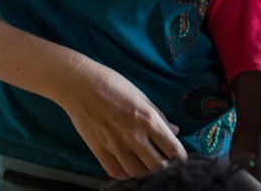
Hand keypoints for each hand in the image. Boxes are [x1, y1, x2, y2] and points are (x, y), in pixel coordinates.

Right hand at [58, 59, 185, 179]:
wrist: (80, 85)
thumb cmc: (113, 85)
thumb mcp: (141, 96)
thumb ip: (159, 116)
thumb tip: (175, 131)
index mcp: (148, 119)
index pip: (172, 149)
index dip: (180, 157)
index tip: (181, 159)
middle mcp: (134, 136)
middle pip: (157, 166)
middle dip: (166, 168)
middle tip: (165, 164)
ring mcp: (115, 145)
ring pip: (138, 172)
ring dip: (146, 172)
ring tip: (147, 166)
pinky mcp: (99, 150)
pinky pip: (116, 172)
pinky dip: (125, 174)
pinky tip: (128, 169)